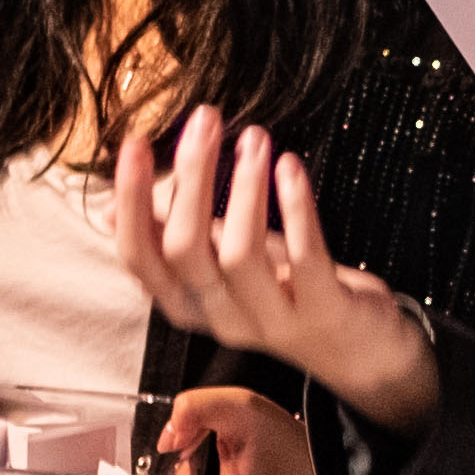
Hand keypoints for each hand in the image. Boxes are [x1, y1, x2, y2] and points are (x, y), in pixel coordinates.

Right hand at [110, 107, 444, 430]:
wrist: (362, 354)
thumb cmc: (287, 295)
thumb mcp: (225, 265)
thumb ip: (177, 237)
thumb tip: (113, 209)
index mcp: (190, 306)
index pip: (141, 259)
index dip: (131, 202)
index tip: (132, 144)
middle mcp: (222, 319)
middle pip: (184, 252)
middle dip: (190, 179)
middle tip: (205, 120)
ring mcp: (273, 321)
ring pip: (240, 256)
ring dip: (246, 188)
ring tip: (255, 138)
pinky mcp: (324, 313)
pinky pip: (304, 258)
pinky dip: (295, 207)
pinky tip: (290, 167)